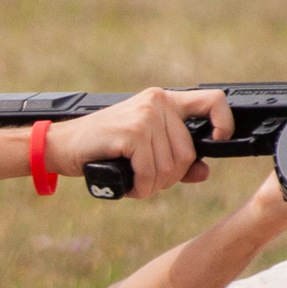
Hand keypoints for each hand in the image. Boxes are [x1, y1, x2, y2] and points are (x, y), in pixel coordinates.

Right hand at [48, 87, 232, 199]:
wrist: (62, 145)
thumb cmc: (103, 148)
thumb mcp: (144, 151)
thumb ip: (176, 160)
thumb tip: (204, 172)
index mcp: (164, 101)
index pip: (212, 100)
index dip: (223, 122)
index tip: (216, 141)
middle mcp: (157, 103)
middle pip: (188, 152)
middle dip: (170, 178)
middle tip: (148, 181)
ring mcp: (144, 116)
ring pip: (170, 167)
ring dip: (153, 186)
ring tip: (135, 183)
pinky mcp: (131, 132)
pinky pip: (150, 171)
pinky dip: (141, 187)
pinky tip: (129, 186)